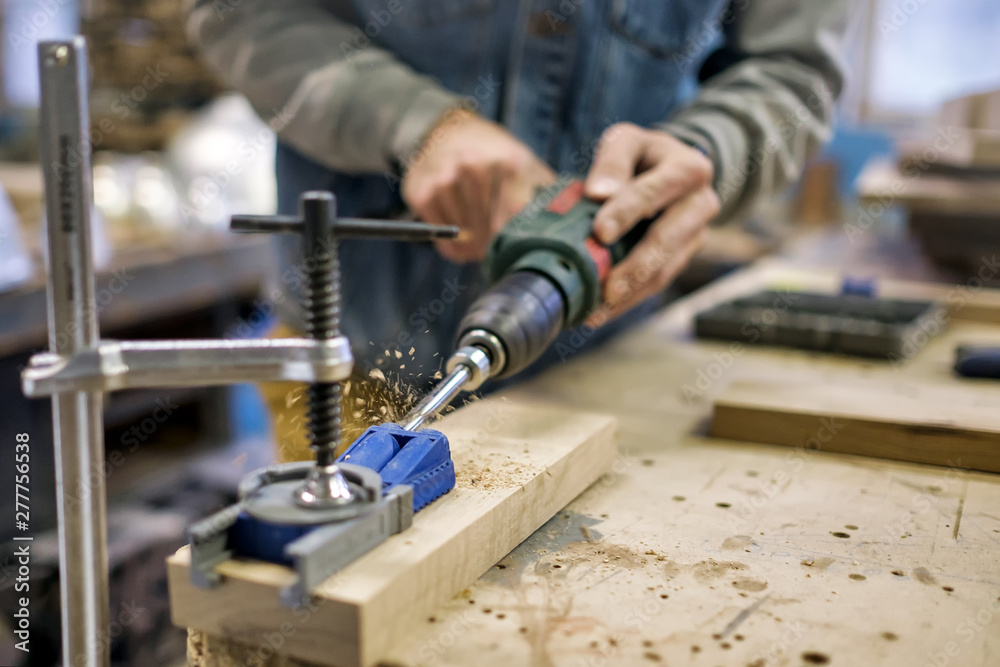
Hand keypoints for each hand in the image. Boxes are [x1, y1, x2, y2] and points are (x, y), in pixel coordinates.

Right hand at [402, 109, 556, 262]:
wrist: (446, 129)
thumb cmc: (493, 155)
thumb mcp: (525, 164)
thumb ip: (548, 194)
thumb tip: (577, 225)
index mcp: (508, 164)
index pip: (516, 222)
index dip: (518, 245)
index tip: (521, 253)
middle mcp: (474, 168)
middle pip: (489, 235)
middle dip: (494, 249)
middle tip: (498, 247)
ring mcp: (444, 180)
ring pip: (463, 240)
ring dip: (472, 248)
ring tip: (478, 235)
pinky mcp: (421, 192)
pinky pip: (439, 236)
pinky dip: (451, 244)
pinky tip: (459, 230)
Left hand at [583, 123, 719, 326]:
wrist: (670, 169)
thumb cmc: (643, 156)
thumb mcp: (626, 142)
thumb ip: (612, 161)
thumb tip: (598, 193)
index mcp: (688, 169)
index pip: (654, 192)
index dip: (627, 212)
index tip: (601, 231)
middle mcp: (700, 204)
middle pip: (667, 239)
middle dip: (636, 266)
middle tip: (607, 288)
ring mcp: (695, 235)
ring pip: (665, 269)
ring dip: (631, 293)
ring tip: (598, 310)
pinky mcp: (682, 258)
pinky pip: (657, 283)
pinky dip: (629, 300)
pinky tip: (602, 313)